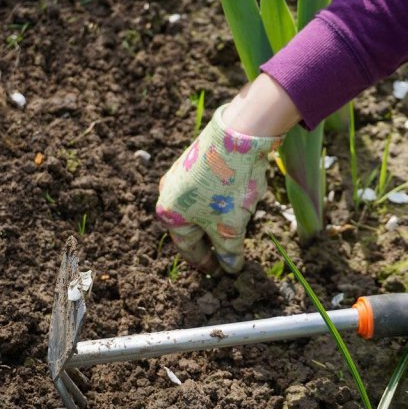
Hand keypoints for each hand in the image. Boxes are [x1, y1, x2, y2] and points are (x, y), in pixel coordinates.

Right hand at [156, 104, 283, 273]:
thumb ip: (229, 252)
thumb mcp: (230, 228)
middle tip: (227, 255)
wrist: (238, 135)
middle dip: (211, 242)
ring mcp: (181, 175)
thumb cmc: (228, 187)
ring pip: (200, 208)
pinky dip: (219, 203)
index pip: (189, 249)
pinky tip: (236, 203)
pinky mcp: (195, 161)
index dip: (207, 263)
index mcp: (170, 215)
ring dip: (216, 221)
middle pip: (192, 228)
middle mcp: (169, 194)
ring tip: (236, 229)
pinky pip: (206, 191)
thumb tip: (231, 268)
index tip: (221, 273)